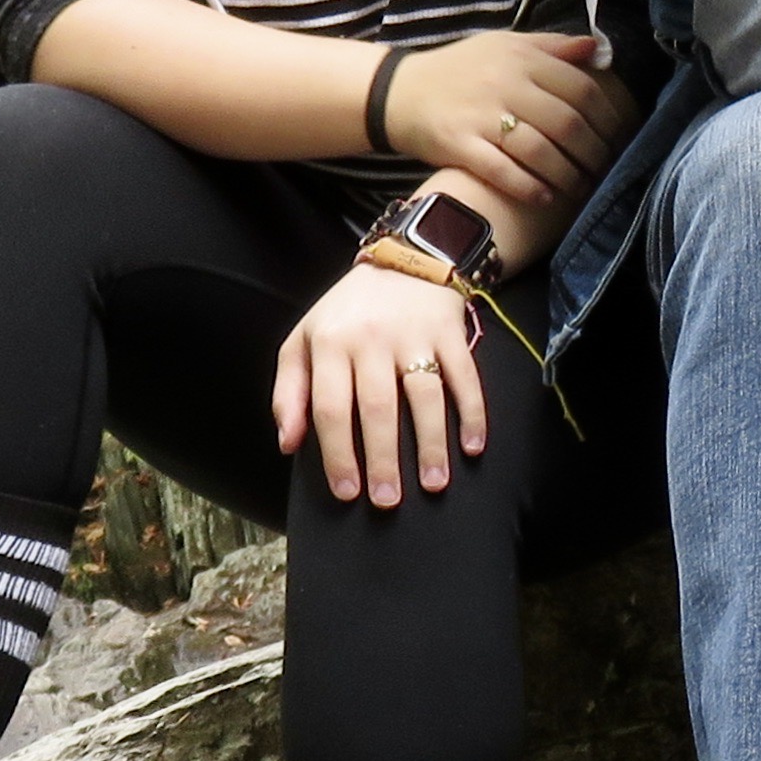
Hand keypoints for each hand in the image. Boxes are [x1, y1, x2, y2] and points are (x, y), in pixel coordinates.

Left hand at [274, 263, 482, 507]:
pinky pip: (464, 377)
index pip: (330, 407)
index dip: (337, 454)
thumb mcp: (303, 341)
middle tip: (388, 501)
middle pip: (377, 408)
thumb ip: (289, 392)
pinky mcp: (450, 333)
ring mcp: (414, 335)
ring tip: (433, 484)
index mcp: (330, 343)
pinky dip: (473, 413)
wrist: (401, 260)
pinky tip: (472, 446)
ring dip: (431, 444)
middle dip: (382, 460)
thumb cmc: (346, 314)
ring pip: (424, 397)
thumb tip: (288, 444)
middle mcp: (371, 339)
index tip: (347, 492)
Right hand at [381, 31, 636, 207]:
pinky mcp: (460, 145)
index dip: (609, 117)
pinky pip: (504, 172)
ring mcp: (481, 116)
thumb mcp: (504, 45)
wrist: (398, 92)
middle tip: (606, 169)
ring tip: (581, 189)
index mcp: (521, 57)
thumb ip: (552, 46)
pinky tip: (546, 197)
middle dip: (594, 152)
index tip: (621, 137)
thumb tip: (599, 49)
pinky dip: (530, 188)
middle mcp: (504, 84)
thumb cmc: (460, 69)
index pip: (581, 88)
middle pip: (567, 123)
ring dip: (568, 175)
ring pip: (540, 151)